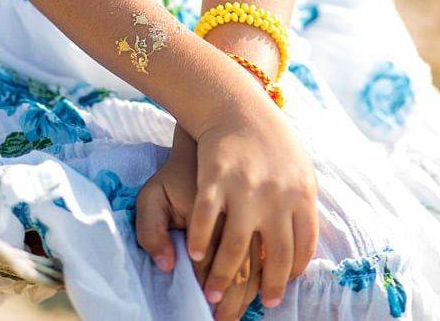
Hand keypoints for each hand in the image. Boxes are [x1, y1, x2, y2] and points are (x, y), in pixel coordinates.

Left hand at [136, 125, 264, 319]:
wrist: (215, 137)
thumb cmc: (178, 174)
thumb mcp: (152, 194)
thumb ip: (151, 230)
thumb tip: (167, 266)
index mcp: (207, 213)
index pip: (208, 264)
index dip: (211, 289)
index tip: (210, 308)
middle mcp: (239, 211)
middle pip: (242, 270)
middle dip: (236, 301)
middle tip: (227, 320)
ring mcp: (263, 206)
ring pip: (267, 261)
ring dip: (261, 289)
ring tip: (254, 307)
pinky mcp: (281, 203)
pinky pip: (288, 243)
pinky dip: (283, 266)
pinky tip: (276, 280)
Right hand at [189, 104, 318, 309]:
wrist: (237, 105)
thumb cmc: (269, 140)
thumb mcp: (299, 168)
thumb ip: (302, 205)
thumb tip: (304, 247)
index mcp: (302, 194)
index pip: (303, 247)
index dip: (291, 273)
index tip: (278, 290)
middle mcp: (278, 196)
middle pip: (276, 256)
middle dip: (265, 288)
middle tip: (253, 305)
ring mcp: (247, 188)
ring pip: (237, 247)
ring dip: (223, 276)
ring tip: (214, 294)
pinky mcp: (217, 178)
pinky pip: (207, 220)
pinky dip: (201, 241)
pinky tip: (195, 255)